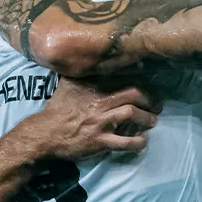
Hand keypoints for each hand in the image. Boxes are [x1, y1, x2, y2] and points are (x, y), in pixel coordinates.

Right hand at [16, 78, 159, 159]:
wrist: (45, 133)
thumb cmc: (57, 108)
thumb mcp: (68, 84)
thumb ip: (82, 72)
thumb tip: (90, 59)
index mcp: (94, 86)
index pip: (124, 78)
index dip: (142, 81)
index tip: (150, 86)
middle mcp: (99, 101)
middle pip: (133, 94)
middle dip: (150, 99)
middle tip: (157, 105)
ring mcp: (100, 121)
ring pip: (131, 114)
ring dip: (147, 118)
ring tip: (152, 121)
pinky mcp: (99, 141)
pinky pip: (124, 142)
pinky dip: (138, 142)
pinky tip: (143, 142)